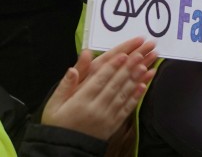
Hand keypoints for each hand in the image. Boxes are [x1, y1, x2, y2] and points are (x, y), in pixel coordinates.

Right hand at [42, 37, 157, 139]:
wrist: (64, 150)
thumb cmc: (57, 125)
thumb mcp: (54, 105)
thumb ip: (65, 86)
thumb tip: (72, 69)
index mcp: (80, 102)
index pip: (99, 80)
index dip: (112, 67)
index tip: (123, 54)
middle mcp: (96, 109)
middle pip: (115, 84)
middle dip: (129, 67)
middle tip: (141, 53)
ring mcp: (107, 117)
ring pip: (124, 94)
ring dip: (136, 79)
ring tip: (147, 65)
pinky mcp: (114, 124)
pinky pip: (127, 108)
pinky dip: (136, 96)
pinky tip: (144, 85)